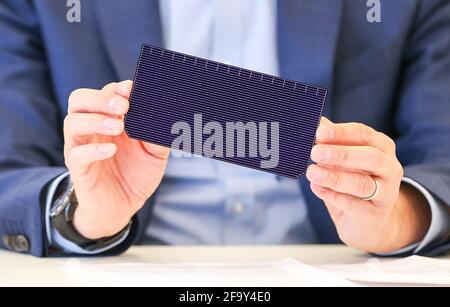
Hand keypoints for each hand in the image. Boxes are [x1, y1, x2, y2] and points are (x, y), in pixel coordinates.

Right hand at [64, 81, 169, 238]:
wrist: (122, 208)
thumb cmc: (136, 175)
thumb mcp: (155, 154)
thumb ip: (158, 135)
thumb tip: (163, 118)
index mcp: (109, 119)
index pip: (105, 93)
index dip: (117, 89)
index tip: (132, 90)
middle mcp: (91, 129)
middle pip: (79, 100)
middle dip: (100, 98)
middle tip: (123, 107)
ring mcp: (81, 147)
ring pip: (73, 122)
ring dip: (95, 120)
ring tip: (118, 127)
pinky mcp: (78, 168)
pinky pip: (77, 154)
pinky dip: (93, 150)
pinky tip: (111, 150)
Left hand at [306, 117, 430, 252]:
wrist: (367, 222)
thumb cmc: (351, 182)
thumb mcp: (341, 160)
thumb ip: (330, 142)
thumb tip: (313, 123)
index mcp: (381, 147)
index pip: (363, 134)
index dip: (341, 133)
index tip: (319, 132)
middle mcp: (389, 168)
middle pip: (370, 157)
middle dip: (341, 154)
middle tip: (316, 152)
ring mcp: (386, 193)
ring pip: (362, 183)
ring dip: (334, 177)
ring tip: (312, 172)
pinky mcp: (374, 215)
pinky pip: (355, 205)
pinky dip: (333, 196)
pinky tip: (317, 188)